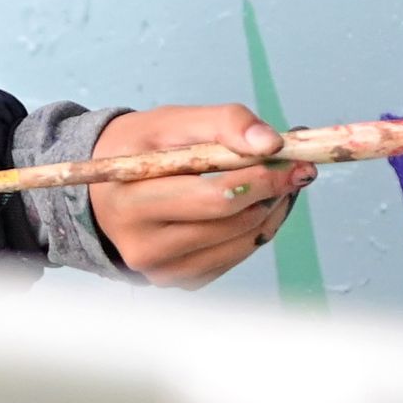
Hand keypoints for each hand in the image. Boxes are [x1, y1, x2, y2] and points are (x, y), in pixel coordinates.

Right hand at [88, 103, 312, 289]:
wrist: (106, 188)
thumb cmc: (138, 148)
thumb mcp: (169, 121)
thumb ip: (222, 122)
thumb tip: (271, 143)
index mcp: (132, 202)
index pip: (214, 197)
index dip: (262, 177)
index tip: (296, 159)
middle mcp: (142, 247)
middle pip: (232, 223)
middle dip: (273, 192)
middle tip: (297, 168)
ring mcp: (161, 271)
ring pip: (240, 242)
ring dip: (271, 211)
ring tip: (279, 182)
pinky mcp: (179, 281)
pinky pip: (233, 257)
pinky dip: (254, 230)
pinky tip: (255, 205)